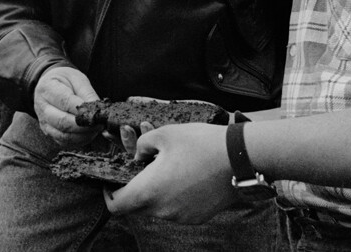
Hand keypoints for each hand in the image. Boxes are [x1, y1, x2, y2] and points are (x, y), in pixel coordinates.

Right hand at [33, 66, 99, 146]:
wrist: (49, 86)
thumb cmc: (65, 81)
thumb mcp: (77, 79)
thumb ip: (87, 93)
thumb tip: (98, 109)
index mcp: (47, 89)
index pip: (64, 102)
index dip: (82, 110)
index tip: (97, 113)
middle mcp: (42, 107)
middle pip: (62, 121)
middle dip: (84, 125)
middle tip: (99, 123)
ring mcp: (44, 122)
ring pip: (63, 135)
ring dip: (83, 135)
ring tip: (96, 128)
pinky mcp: (49, 132)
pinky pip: (64, 141)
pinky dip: (79, 140)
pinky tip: (89, 133)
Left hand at [102, 122, 236, 223]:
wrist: (241, 158)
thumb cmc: (200, 143)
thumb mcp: (163, 134)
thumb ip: (140, 145)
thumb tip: (137, 155)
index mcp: (149, 191)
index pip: (116, 205)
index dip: (109, 193)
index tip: (110, 180)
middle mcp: (163, 210)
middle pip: (137, 206)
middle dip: (134, 187)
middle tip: (141, 167)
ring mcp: (182, 216)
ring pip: (157, 207)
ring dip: (155, 190)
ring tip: (166, 166)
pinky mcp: (197, 217)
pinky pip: (176, 209)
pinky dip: (173, 195)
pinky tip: (183, 175)